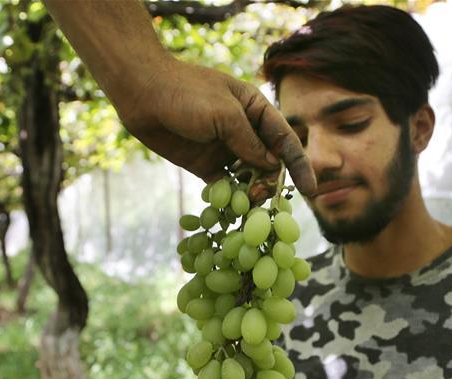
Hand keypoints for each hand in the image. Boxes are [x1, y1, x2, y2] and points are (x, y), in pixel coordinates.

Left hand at [116, 58, 315, 196]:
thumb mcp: (224, 115)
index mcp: (256, 110)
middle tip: (261, 200)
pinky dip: (228, 199)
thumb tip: (271, 167)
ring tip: (245, 209)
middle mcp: (244, 130)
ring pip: (248, 178)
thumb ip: (249, 142)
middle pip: (269, 164)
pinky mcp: (205, 164)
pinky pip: (224, 186)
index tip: (309, 190)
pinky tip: (227, 212)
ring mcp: (225, 148)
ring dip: (250, 195)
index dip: (299, 166)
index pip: (285, 141)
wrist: (142, 93)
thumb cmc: (186, 93)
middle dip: (270, 184)